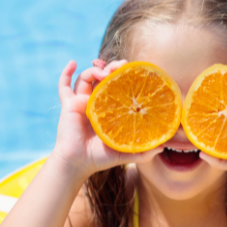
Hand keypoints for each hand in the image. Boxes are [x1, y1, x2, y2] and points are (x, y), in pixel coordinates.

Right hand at [50, 59, 162, 177]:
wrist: (77, 164)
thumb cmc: (99, 158)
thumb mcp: (124, 153)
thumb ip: (142, 152)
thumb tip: (162, 147)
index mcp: (108, 110)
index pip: (116, 87)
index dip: (123, 77)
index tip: (132, 71)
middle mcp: (95, 102)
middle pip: (102, 77)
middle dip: (111, 68)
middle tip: (120, 66)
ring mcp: (80, 102)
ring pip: (85, 78)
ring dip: (94, 70)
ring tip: (104, 71)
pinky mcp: (68, 105)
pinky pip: (63, 86)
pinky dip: (66, 73)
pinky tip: (72, 62)